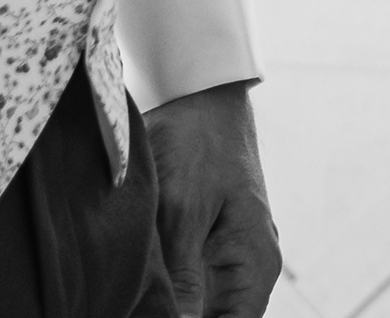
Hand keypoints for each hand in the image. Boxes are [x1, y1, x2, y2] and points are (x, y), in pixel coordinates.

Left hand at [140, 83, 280, 317]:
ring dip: (169, 308)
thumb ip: (182, 278)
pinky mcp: (203, 244)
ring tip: (134, 303)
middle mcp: (247, 265)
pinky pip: (186, 286)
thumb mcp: (183, 212)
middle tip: (138, 308)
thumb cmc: (199, 145)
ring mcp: (226, 255)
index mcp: (255, 262)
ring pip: (198, 308)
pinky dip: (164, 295)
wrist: (197, 94)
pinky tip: (136, 296)